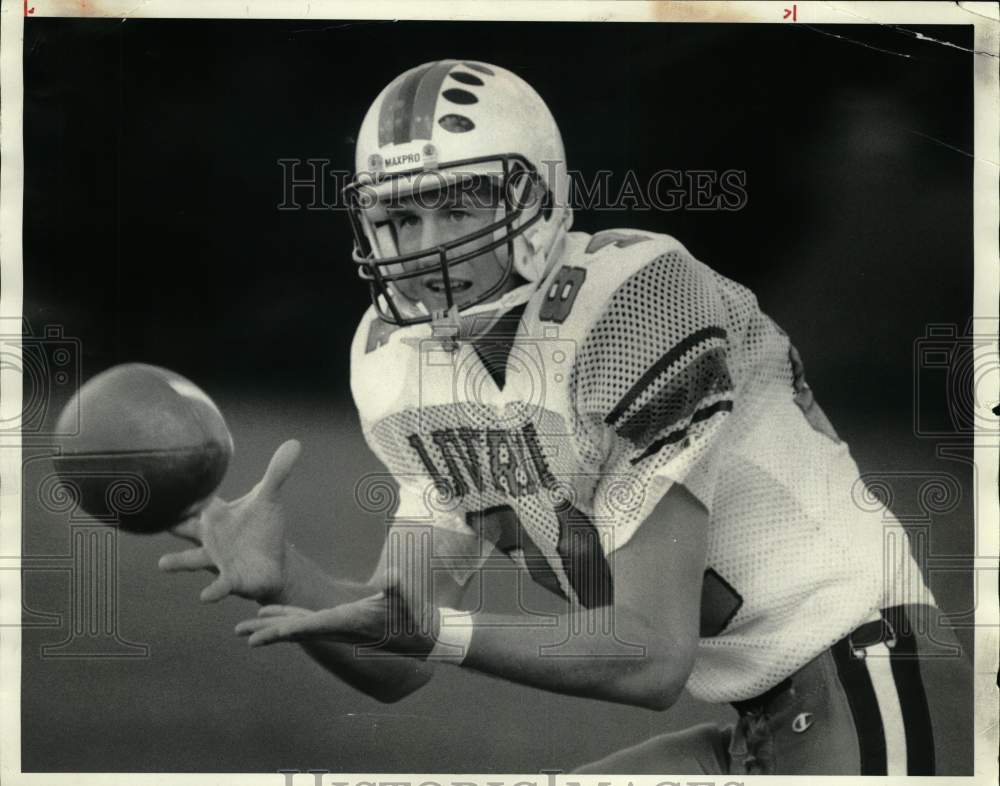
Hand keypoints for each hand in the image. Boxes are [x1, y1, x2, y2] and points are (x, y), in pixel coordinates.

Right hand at [158, 439, 300, 602]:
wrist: (274, 563)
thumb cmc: (263, 528)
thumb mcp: (269, 499)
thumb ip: (277, 472)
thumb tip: (294, 443)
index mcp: (215, 516)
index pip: (194, 500)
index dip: (180, 492)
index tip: (159, 483)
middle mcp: (209, 538)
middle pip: (184, 528)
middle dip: (169, 523)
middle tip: (145, 518)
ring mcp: (216, 560)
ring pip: (192, 560)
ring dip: (178, 563)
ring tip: (163, 564)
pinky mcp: (230, 580)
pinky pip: (219, 585)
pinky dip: (212, 590)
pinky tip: (205, 596)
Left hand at [234, 583, 436, 654]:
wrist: (421, 635)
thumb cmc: (413, 618)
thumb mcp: (407, 600)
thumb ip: (398, 589)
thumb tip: (392, 577)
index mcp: (345, 622)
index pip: (307, 627)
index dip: (280, 630)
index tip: (255, 638)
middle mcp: (336, 627)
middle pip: (294, 629)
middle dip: (266, 630)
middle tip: (238, 632)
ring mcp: (336, 626)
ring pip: (297, 624)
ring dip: (272, 623)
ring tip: (245, 626)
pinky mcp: (340, 620)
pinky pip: (307, 619)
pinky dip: (288, 615)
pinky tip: (274, 611)